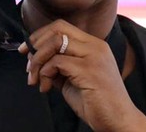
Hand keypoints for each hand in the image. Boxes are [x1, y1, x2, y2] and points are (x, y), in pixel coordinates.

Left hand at [18, 19, 145, 131]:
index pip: (62, 26)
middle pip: (57, 29)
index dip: (40, 35)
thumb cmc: (97, 102)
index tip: (26, 49)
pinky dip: (44, 74)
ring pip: (54, 43)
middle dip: (35, 45)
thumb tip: (35, 58)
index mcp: (94, 45)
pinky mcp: (89, 70)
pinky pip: (56, 62)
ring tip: (35, 79)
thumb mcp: (74, 78)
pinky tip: (46, 88)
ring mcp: (94, 56)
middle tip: (28, 66)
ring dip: (37, 62)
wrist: (119, 120)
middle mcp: (96, 46)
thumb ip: (59, 65)